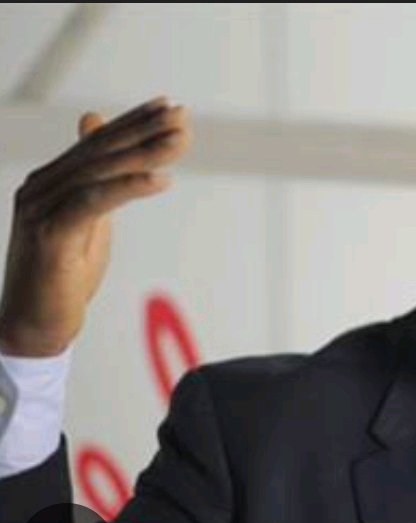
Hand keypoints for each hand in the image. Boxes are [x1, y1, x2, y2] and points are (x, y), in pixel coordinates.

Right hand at [0, 97, 190, 356]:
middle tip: (182, 113)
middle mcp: (40, 187)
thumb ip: (96, 182)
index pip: (96, 143)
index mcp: (49, 181)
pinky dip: (130, 187)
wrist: (33, 323)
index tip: (168, 105)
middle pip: (101, 150)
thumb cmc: (62, 274)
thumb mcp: (85, 221)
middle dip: (145, 129)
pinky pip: (94, 203)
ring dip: (146, 153)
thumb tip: (95, 130)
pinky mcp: (50, 235)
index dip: (133, 121)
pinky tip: (161, 179)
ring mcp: (40, 209)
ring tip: (181, 140)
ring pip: (100, 171)